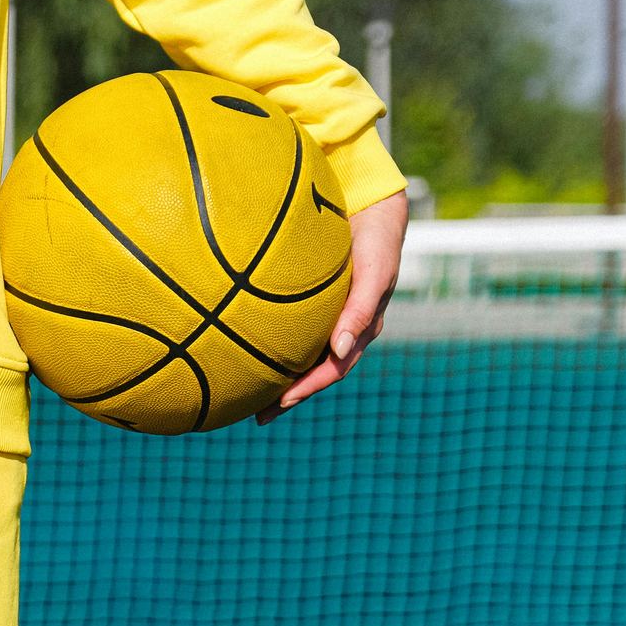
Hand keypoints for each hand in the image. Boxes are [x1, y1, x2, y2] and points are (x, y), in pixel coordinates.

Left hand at [256, 188, 408, 424]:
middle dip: (288, 396)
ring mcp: (330, 318)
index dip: (307, 389)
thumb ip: (360, 311)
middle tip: (258, 416)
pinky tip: (249, 352)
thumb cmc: (376, 243)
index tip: (279, 404)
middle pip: (314, 371)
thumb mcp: (374, 275)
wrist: (373, 210)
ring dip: (280, 377)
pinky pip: (294, 333)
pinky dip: (274, 347)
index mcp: (358, 329)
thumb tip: (337, 352)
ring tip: (250, 396)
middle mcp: (342, 329)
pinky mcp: (316, 305)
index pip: (331, 369)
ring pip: (302, 356)